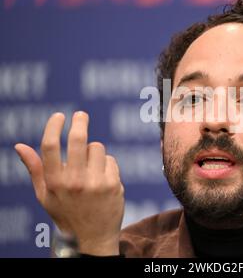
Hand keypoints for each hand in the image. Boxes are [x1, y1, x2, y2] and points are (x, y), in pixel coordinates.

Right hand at [14, 111, 124, 255]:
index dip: (53, 126)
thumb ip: (34, 169)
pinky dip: (106, 164)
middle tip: (80, 115)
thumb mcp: (45, 195)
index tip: (59, 116)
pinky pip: (110, 159)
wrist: (92, 237)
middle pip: (77, 139)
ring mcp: (95, 183)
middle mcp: (74, 182)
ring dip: (93, 152)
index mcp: (54, 183)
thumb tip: (19, 145)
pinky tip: (103, 178)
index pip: (49, 146)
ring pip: (96, 147)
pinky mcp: (113, 184)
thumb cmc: (66, 212)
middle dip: (79, 121)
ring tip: (90, 167)